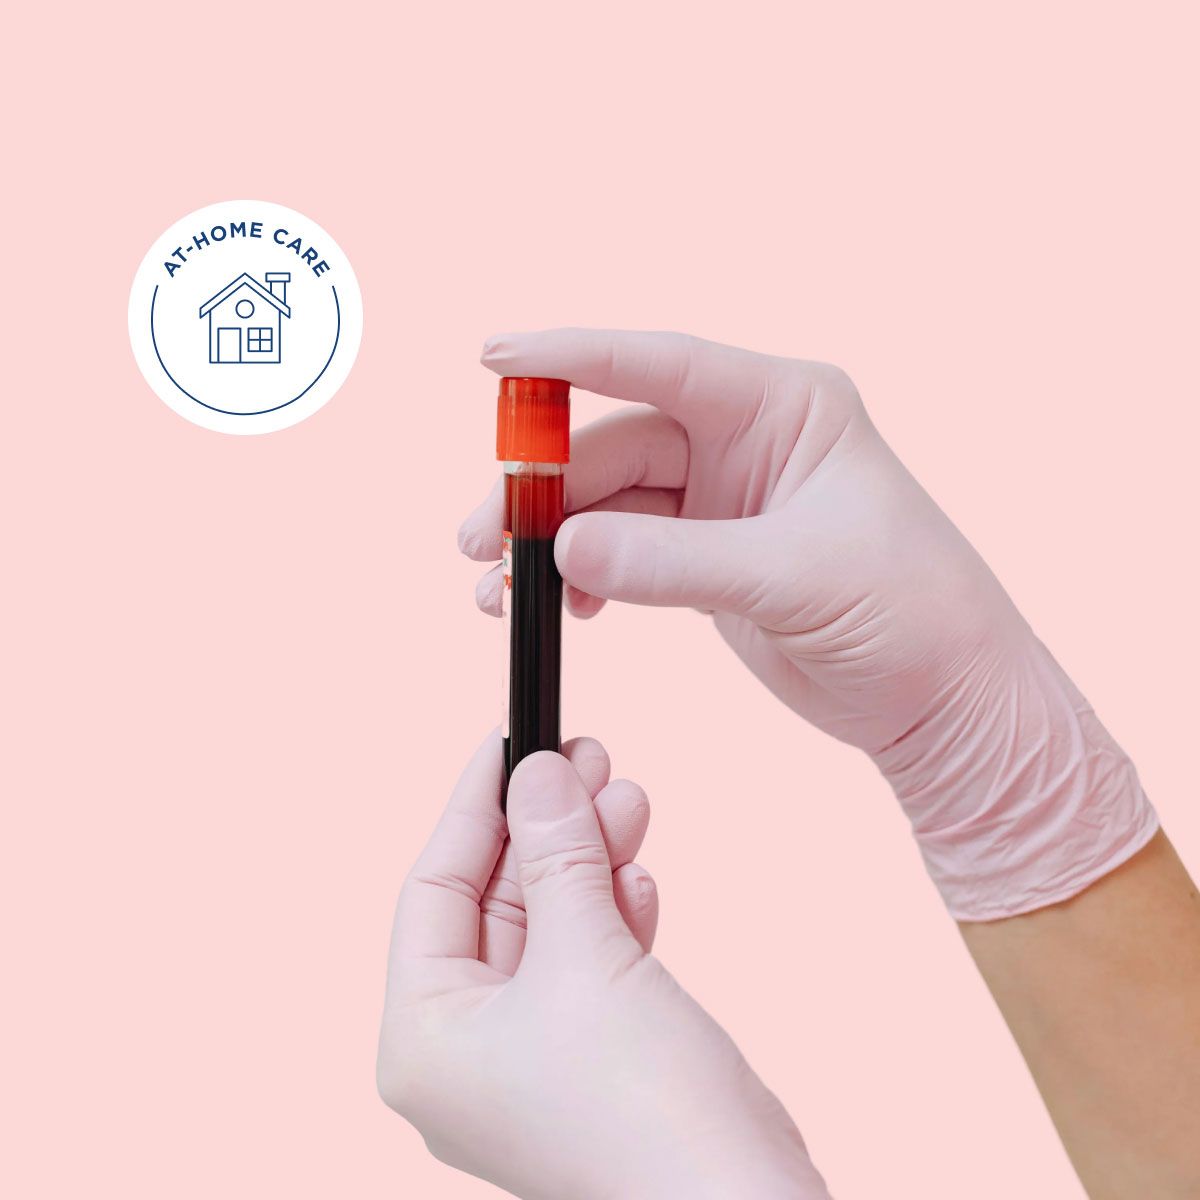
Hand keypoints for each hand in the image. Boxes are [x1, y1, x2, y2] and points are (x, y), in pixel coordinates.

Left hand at [377, 732, 828, 1199]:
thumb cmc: (641, 1111)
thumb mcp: (586, 957)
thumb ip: (558, 856)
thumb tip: (542, 771)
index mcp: (424, 1039)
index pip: (433, 890)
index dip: (475, 808)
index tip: (508, 742)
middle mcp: (466, 1051)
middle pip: (497, 902)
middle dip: (548, 827)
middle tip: (588, 754)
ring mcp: (532, 1057)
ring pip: (551, 924)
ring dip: (589, 858)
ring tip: (626, 792)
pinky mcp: (593, 1058)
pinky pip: (589, 961)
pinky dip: (614, 912)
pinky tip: (637, 873)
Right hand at [459, 330, 1156, 919]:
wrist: (944, 701)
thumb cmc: (910, 615)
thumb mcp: (792, 578)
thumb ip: (674, 562)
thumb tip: (563, 548)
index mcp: (784, 408)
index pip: (661, 364)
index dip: (572, 357)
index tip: (496, 358)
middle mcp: (747, 442)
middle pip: (617, 442)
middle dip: (542, 489)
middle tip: (482, 539)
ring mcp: (722, 502)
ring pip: (609, 501)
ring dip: (550, 540)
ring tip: (498, 590)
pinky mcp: (707, 560)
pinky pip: (623, 552)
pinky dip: (582, 576)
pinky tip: (560, 607)